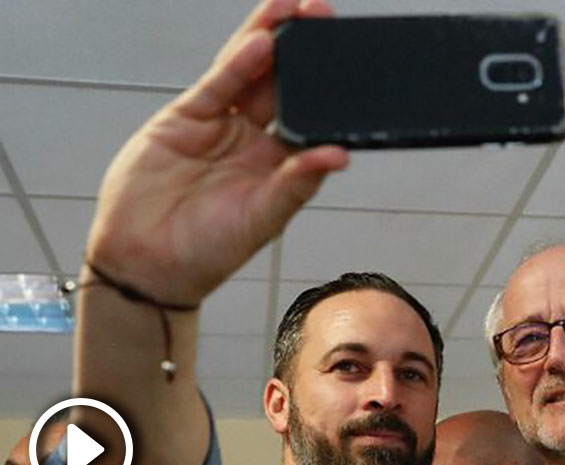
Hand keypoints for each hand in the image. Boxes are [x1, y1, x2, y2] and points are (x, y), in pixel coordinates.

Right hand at [85, 0, 347, 305]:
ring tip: (292, 10)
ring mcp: (218, 126)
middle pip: (280, 82)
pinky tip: (258, 43)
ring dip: (268, 38)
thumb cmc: (208, 252)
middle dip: (299, 47)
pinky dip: (236, 64)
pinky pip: (217, 86)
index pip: (308, 114)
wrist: (145, 265)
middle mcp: (251, 139)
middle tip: (321, 14)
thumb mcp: (263, 219)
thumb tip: (338, 156)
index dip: (325, 84)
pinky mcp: (184, 120)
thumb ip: (298, 183)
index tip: (345, 56)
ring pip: (248, 72)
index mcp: (279, 164)